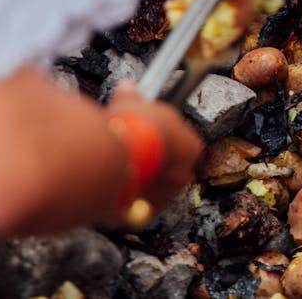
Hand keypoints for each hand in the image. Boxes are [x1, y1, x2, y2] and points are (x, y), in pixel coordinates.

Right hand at [106, 81, 202, 212]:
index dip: (162, 139)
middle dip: (150, 162)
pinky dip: (124, 198)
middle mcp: (184, 174)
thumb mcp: (132, 103)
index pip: (183, 143)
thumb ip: (133, 97)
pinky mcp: (144, 214)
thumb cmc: (133, 126)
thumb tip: (127, 87)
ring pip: (152, 189)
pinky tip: (109, 186)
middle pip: (168, 169)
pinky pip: (136, 206)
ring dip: (137, 181)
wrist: (115, 157)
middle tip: (127, 152)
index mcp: (191, 146)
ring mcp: (166, 197)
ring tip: (114, 169)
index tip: (144, 134)